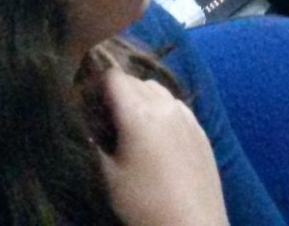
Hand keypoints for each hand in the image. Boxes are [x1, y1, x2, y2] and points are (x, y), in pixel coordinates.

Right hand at [96, 67, 229, 225]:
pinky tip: (157, 137)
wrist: (192, 225)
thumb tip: (87, 123)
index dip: (96, 86)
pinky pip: (177, 106)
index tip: (88, 106)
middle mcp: (166, 105)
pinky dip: (162, 110)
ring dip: (141, 98)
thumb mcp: (108, 176)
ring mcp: (187, 116)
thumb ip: (94, 142)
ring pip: (159, 90)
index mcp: (140, 112)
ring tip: (132, 128)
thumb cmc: (144, 202)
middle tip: (105, 120)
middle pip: (136, 81)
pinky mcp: (201, 129)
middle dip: (118, 92)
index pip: (114, 77)